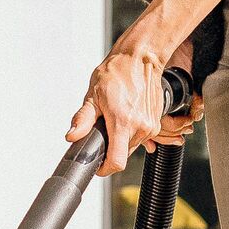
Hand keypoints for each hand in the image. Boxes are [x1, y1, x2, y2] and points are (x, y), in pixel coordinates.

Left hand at [66, 43, 201, 177]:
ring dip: (121, 140)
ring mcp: (150, 126)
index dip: (104, 168)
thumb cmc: (117, 73)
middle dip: (110, 148)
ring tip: (115, 118)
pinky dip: (131, 133)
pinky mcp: (156, 124)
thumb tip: (72, 136)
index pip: (117, 162)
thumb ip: (83, 120)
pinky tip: (126, 117)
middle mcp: (141, 127)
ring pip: (131, 147)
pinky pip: (140, 138)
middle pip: (122, 155)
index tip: (97, 165)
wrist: (140, 59)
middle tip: (103, 129)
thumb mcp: (93, 95)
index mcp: (123, 122)